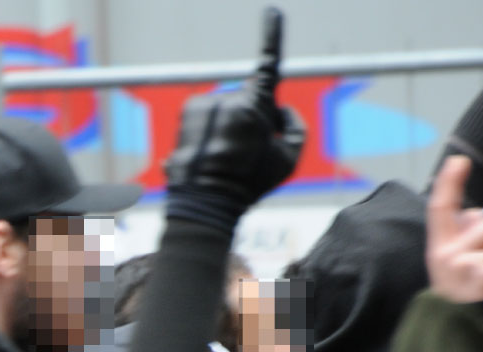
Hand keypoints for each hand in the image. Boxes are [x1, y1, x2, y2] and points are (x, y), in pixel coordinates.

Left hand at [163, 7, 304, 228]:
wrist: (205, 201)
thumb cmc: (250, 182)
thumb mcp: (289, 158)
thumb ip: (294, 127)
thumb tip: (279, 110)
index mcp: (255, 107)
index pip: (269, 65)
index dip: (272, 37)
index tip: (272, 12)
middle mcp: (227, 98)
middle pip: (251, 101)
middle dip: (255, 118)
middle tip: (249, 152)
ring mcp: (205, 103)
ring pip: (229, 108)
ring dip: (232, 125)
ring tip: (226, 156)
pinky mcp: (188, 111)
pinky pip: (210, 113)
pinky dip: (213, 128)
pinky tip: (211, 152)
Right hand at [426, 157, 482, 302]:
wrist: (454, 331)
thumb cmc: (462, 292)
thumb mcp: (452, 262)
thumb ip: (463, 235)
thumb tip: (474, 213)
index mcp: (438, 246)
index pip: (441, 208)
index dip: (449, 182)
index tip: (459, 160)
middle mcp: (446, 253)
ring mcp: (464, 267)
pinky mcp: (482, 280)